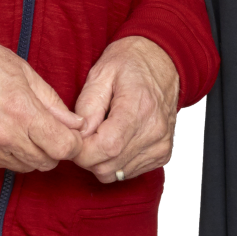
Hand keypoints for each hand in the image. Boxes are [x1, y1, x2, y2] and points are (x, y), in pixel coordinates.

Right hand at [0, 31, 84, 171]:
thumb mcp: (24, 72)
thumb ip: (52, 102)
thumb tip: (75, 124)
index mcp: (22, 112)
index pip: (64, 148)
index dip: (73, 143)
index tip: (71, 133)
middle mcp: (5, 137)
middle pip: (47, 163)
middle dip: (54, 149)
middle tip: (49, 130)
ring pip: (26, 167)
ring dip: (33, 153)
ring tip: (24, 129)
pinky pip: (3, 165)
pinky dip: (11, 154)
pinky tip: (4, 133)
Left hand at [73, 36, 178, 182]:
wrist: (163, 63)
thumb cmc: (131, 63)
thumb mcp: (101, 74)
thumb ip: (87, 107)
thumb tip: (79, 136)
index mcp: (140, 107)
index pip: (106, 147)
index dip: (81, 150)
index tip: (73, 137)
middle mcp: (154, 131)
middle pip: (107, 166)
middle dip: (87, 155)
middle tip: (85, 132)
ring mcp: (160, 146)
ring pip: (114, 173)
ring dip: (100, 159)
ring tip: (102, 132)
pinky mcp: (162, 155)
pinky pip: (126, 172)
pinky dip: (114, 160)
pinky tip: (116, 138)